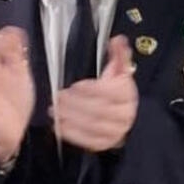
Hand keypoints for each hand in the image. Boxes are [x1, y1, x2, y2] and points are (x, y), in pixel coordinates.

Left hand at [52, 35, 138, 151]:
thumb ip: (118, 56)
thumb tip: (117, 39)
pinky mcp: (105, 143)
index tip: (74, 86)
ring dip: (71, 118)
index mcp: (127, 94)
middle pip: (99, 109)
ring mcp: (115, 131)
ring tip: (55, 110)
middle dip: (75, 103)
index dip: (90, 89)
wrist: (129, 120)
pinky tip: (59, 126)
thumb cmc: (118, 94)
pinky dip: (72, 133)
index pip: (109, 92)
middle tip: (58, 98)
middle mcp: (124, 114)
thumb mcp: (119, 73)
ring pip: (92, 125)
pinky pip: (88, 141)